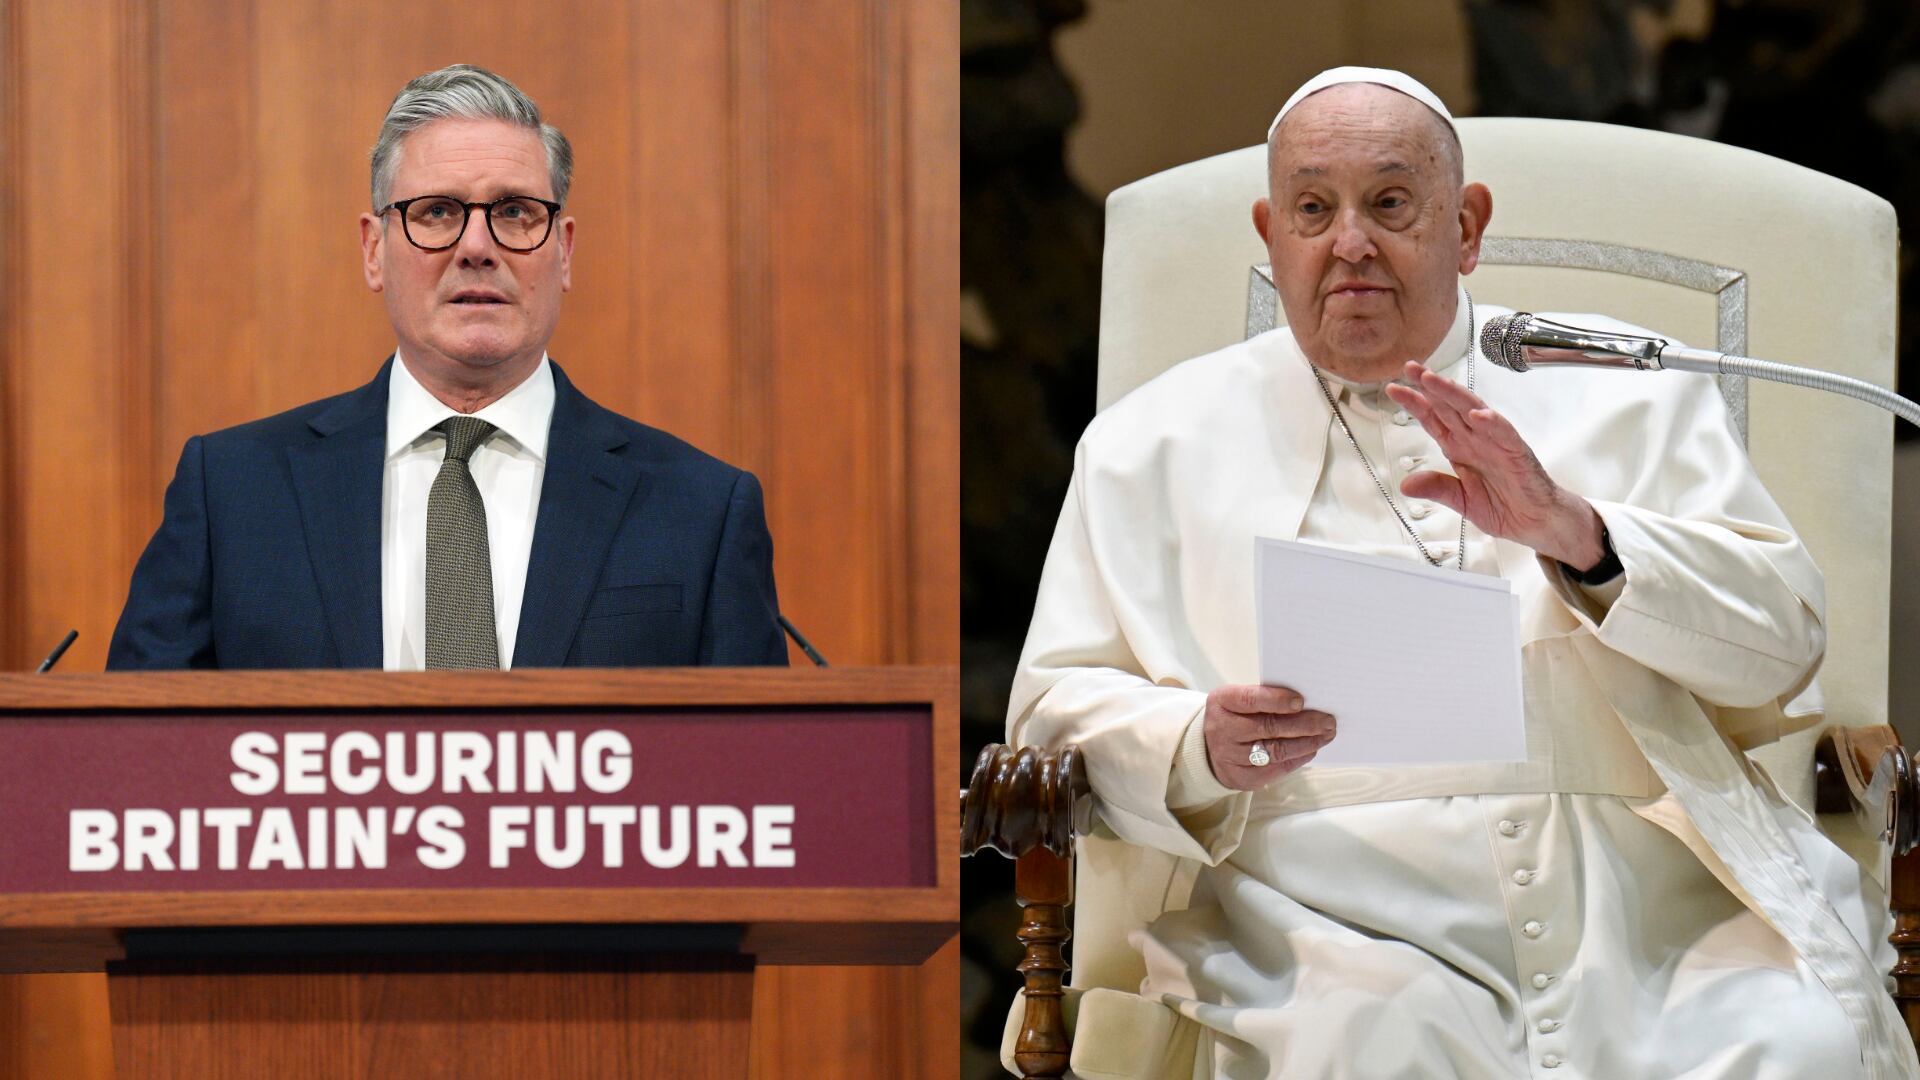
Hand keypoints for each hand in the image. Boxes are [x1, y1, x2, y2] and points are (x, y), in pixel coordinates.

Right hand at [1203, 684, 1335, 790]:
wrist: (1208, 747)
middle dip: (1304, 724)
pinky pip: (1277, 769)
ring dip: (1307, 742)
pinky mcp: (1242, 777)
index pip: (1250, 699)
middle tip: (1328, 721)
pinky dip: (1298, 758)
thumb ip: (1265, 698)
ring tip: (1326, 735)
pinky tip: (1311, 749)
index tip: (1301, 701)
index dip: (1277, 700)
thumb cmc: (1234, 716)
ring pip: (1276, 751)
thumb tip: (1307, 702)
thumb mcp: (1238, 700)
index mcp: (1222, 702)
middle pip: (1268, 727)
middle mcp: (1223, 730)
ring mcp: (1231, 756)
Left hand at [1383, 361, 1605, 569]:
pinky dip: (1492, 423)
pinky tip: (1479, 415)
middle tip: (1410, 368)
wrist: (1538, 522)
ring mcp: (1497, 443)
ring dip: (1454, 395)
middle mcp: (1476, 439)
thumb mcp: (1461, 501)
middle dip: (1430, 387)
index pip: (1434, 419)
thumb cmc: (1505, 506)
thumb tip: (1405, 485)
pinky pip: (1505, 434)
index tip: (1394, 389)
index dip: (1415, 403)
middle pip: (1449, 407)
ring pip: (1474, 411)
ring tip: (1435, 381)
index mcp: (1461, 448)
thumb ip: (1436, 488)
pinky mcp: (1517, 453)